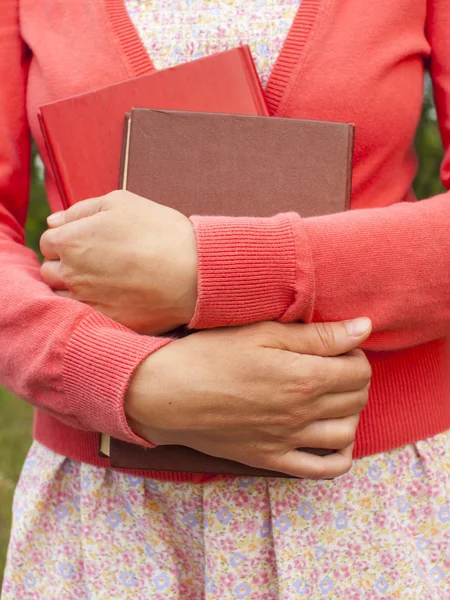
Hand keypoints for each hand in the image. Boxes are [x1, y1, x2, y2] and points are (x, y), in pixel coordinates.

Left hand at [39, 191, 197, 333]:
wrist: (194, 271)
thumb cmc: (160, 231)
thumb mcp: (121, 202)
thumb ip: (80, 209)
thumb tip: (54, 220)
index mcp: (72, 240)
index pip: (48, 241)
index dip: (66, 238)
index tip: (86, 240)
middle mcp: (73, 274)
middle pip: (50, 271)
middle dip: (64, 264)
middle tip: (93, 260)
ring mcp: (88, 301)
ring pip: (62, 297)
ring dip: (73, 289)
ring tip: (102, 281)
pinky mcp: (107, 322)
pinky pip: (84, 317)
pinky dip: (91, 308)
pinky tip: (112, 298)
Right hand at [126, 318, 371, 478]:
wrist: (163, 394)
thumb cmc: (209, 355)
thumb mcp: (261, 333)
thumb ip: (317, 335)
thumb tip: (364, 329)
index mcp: (303, 377)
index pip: (359, 370)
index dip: (355, 353)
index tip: (339, 346)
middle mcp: (302, 413)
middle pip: (357, 399)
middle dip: (355, 379)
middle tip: (335, 364)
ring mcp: (287, 440)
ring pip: (347, 434)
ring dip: (351, 412)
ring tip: (333, 396)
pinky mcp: (270, 458)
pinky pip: (321, 469)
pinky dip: (339, 456)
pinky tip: (333, 438)